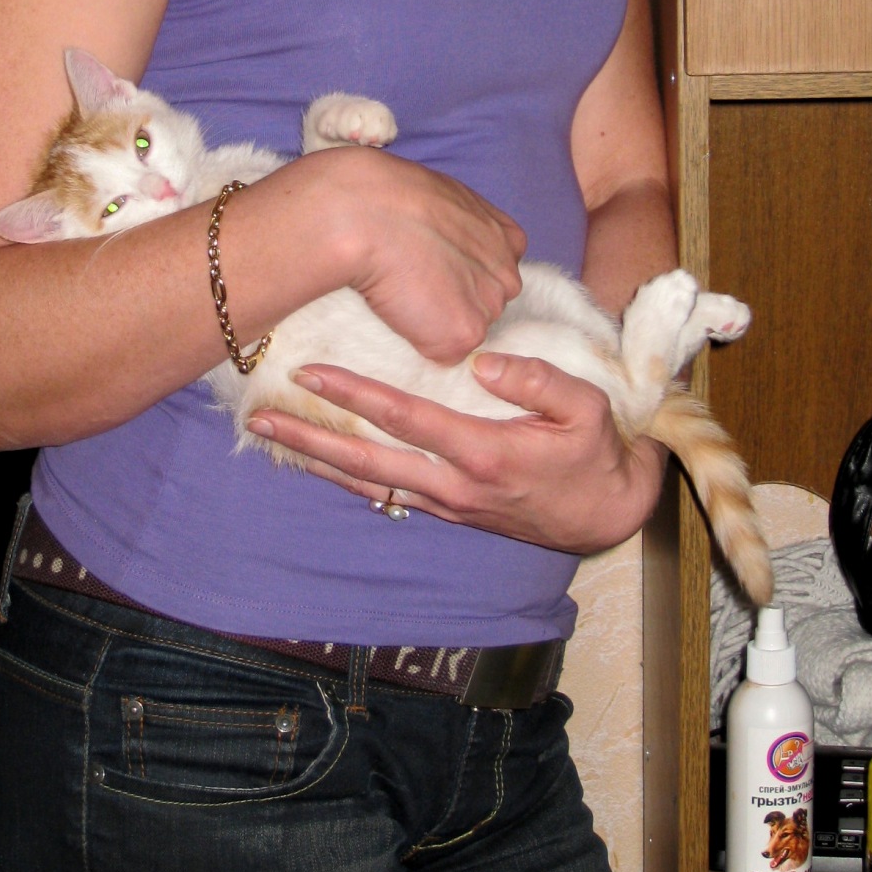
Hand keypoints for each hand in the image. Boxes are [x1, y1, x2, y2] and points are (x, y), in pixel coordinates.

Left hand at [247, 350, 667, 553]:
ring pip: (369, 482)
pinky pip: (387, 494)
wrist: (608, 511)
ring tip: (272, 441)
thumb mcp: (586, 407)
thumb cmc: (597, 451)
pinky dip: (349, 479)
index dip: (355, 394)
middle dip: (312, 437)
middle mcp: (455, 483)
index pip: (405, 419)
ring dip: (318, 461)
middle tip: (263, 419)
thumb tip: (481, 360)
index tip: (312, 373)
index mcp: (484, 452)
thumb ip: (537, 380)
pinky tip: (321, 464)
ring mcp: (448, 501)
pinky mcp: (450, 509)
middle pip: (368, 459)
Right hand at [322, 146, 526, 363]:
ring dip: (439, 323)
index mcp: (507, 238)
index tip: (436, 268)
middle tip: (417, 286)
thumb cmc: (391, 198)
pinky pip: (442, 353)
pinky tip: (398, 314)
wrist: (367, 215)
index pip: (495, 270)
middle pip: (487, 303)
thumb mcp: (441, 199)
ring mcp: (489, 307)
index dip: (463, 273)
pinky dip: (420, 342)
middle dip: (458, 300)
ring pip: (465, 329)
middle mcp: (508, 274)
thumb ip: (458, 228)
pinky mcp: (463, 335)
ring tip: (403, 297)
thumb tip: (439, 242)